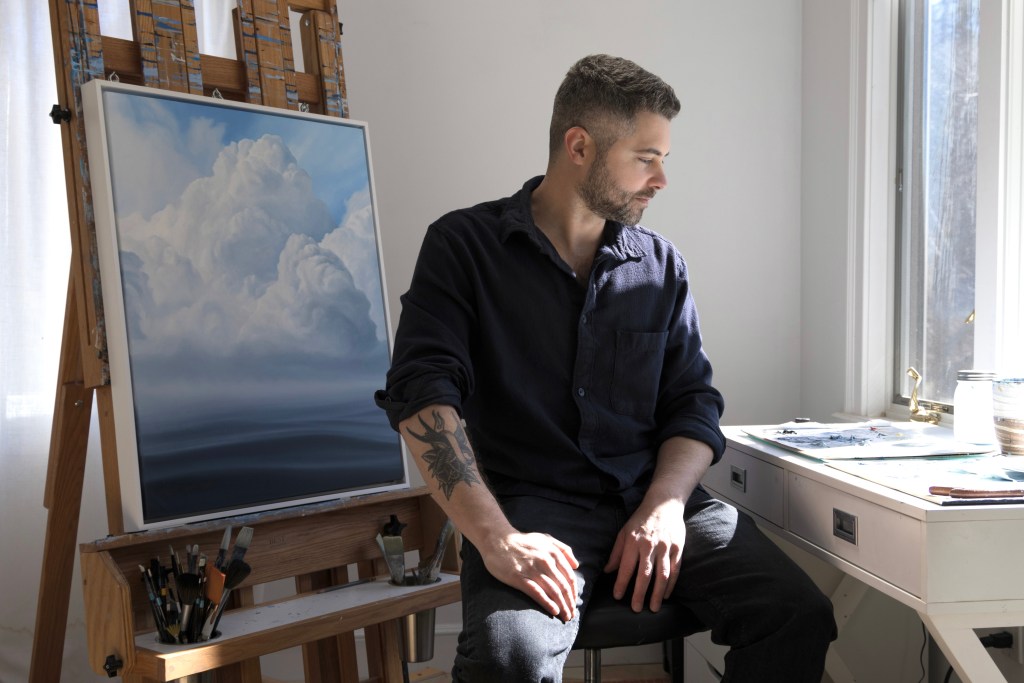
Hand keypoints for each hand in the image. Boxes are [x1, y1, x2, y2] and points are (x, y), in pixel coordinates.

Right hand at [479, 531, 579, 620]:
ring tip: (566, 617)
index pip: (569, 577)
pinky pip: (537, 593)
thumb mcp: (545, 539)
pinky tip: (554, 611)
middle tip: (572, 615)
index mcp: (553, 553)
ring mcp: (533, 569)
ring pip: (553, 591)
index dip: (573, 592)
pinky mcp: (519, 577)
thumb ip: (563, 549)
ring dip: (562, 606)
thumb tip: (576, 565)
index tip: (574, 603)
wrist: (497, 539)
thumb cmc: (522, 541)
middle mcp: (546, 561)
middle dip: (569, 603)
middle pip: (563, 587)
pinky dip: (548, 603)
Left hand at [603, 496, 686, 612]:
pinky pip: (674, 570)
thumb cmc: (641, 520)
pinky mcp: (678, 548)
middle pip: (644, 574)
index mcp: (634, 541)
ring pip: (661, 575)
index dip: (621, 583)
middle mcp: (649, 545)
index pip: (626, 567)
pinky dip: (670, 584)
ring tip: (653, 608)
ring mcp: (665, 547)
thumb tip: (607, 571)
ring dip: (657, 593)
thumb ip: (616, 553)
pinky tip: (665, 595)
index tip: (617, 596)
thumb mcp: (624, 532)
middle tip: (635, 609)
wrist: (664, 504)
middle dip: (639, 593)